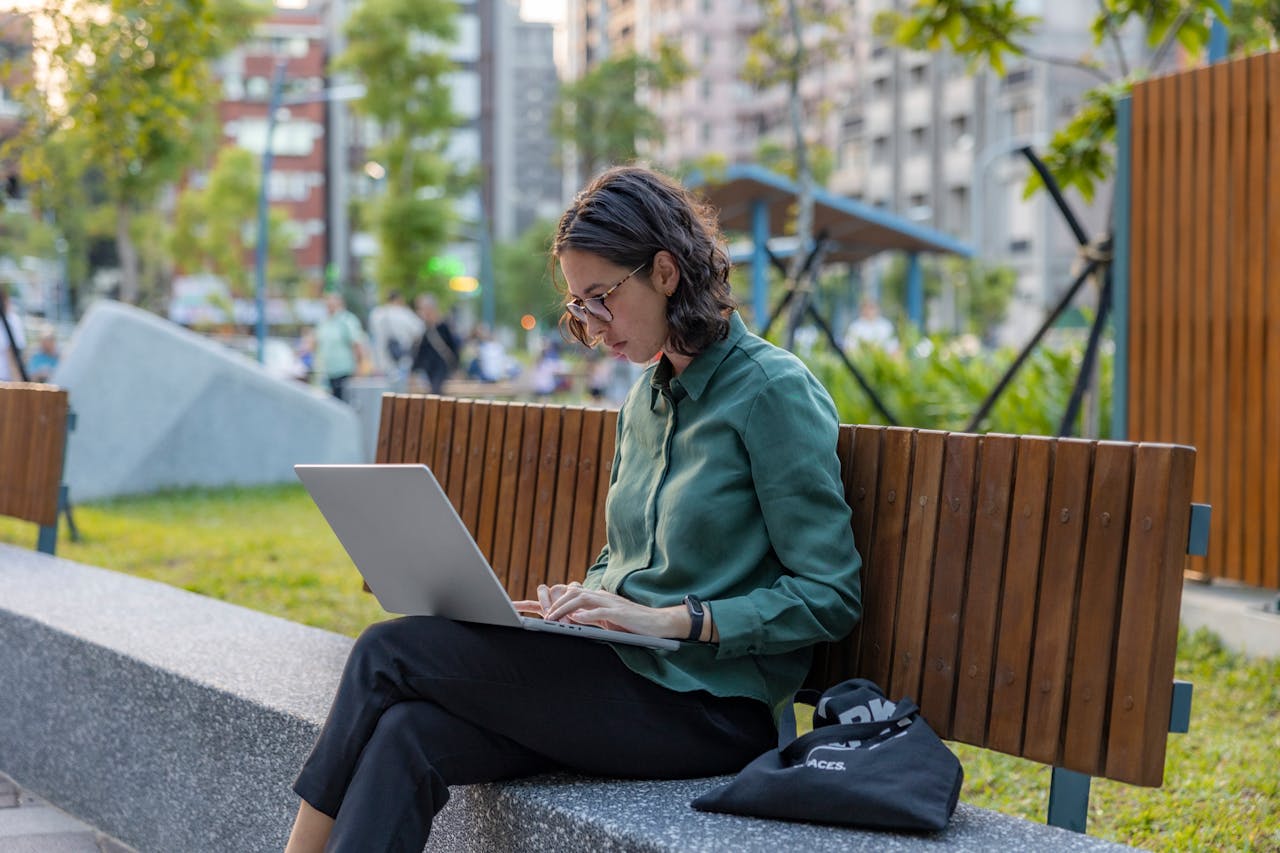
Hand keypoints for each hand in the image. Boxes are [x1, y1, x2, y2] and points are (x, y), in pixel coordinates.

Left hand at [512, 582, 684, 638]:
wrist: (658, 623)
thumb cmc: (632, 624)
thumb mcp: (607, 621)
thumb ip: (589, 618)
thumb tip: (570, 622)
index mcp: (597, 598)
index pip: (569, 594)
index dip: (550, 600)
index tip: (532, 610)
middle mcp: (601, 596)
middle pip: (571, 592)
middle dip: (553, 603)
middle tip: (541, 617)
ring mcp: (610, 602)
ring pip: (581, 599)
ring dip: (564, 608)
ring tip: (552, 618)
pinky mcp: (619, 611)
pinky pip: (599, 610)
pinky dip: (586, 614)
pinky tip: (575, 619)